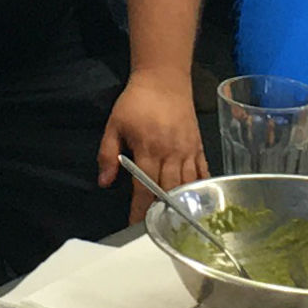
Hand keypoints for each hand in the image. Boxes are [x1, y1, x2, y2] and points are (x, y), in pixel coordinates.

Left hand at [98, 72, 207, 218]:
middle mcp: (171, 153)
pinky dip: (201, 189)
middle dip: (163, 212)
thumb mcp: (114, 124)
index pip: (144, 187)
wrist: (164, 78)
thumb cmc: (136, 102)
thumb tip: (104, 182)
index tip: (136, 226)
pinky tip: (199, 204)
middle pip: (169, 190)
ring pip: (188, 185)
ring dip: (183, 204)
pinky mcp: (199, 146)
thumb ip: (108, 154)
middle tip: (158, 229)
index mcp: (148, 149)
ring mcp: (188, 150)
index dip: (140, 209)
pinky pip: (203, 172)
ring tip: (178, 223)